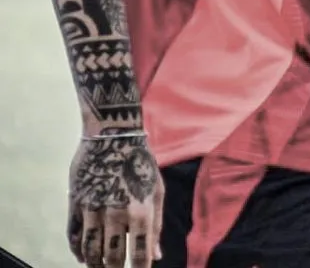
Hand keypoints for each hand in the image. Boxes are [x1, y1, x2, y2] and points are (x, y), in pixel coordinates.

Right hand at [67, 134, 164, 267]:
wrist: (114, 135)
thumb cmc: (141, 162)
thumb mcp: (157, 190)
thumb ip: (156, 225)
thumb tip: (156, 256)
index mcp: (141, 209)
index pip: (139, 253)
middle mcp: (116, 212)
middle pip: (112, 257)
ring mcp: (93, 208)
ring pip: (90, 251)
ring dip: (95, 264)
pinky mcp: (76, 203)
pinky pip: (73, 236)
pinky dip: (78, 252)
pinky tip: (84, 258)